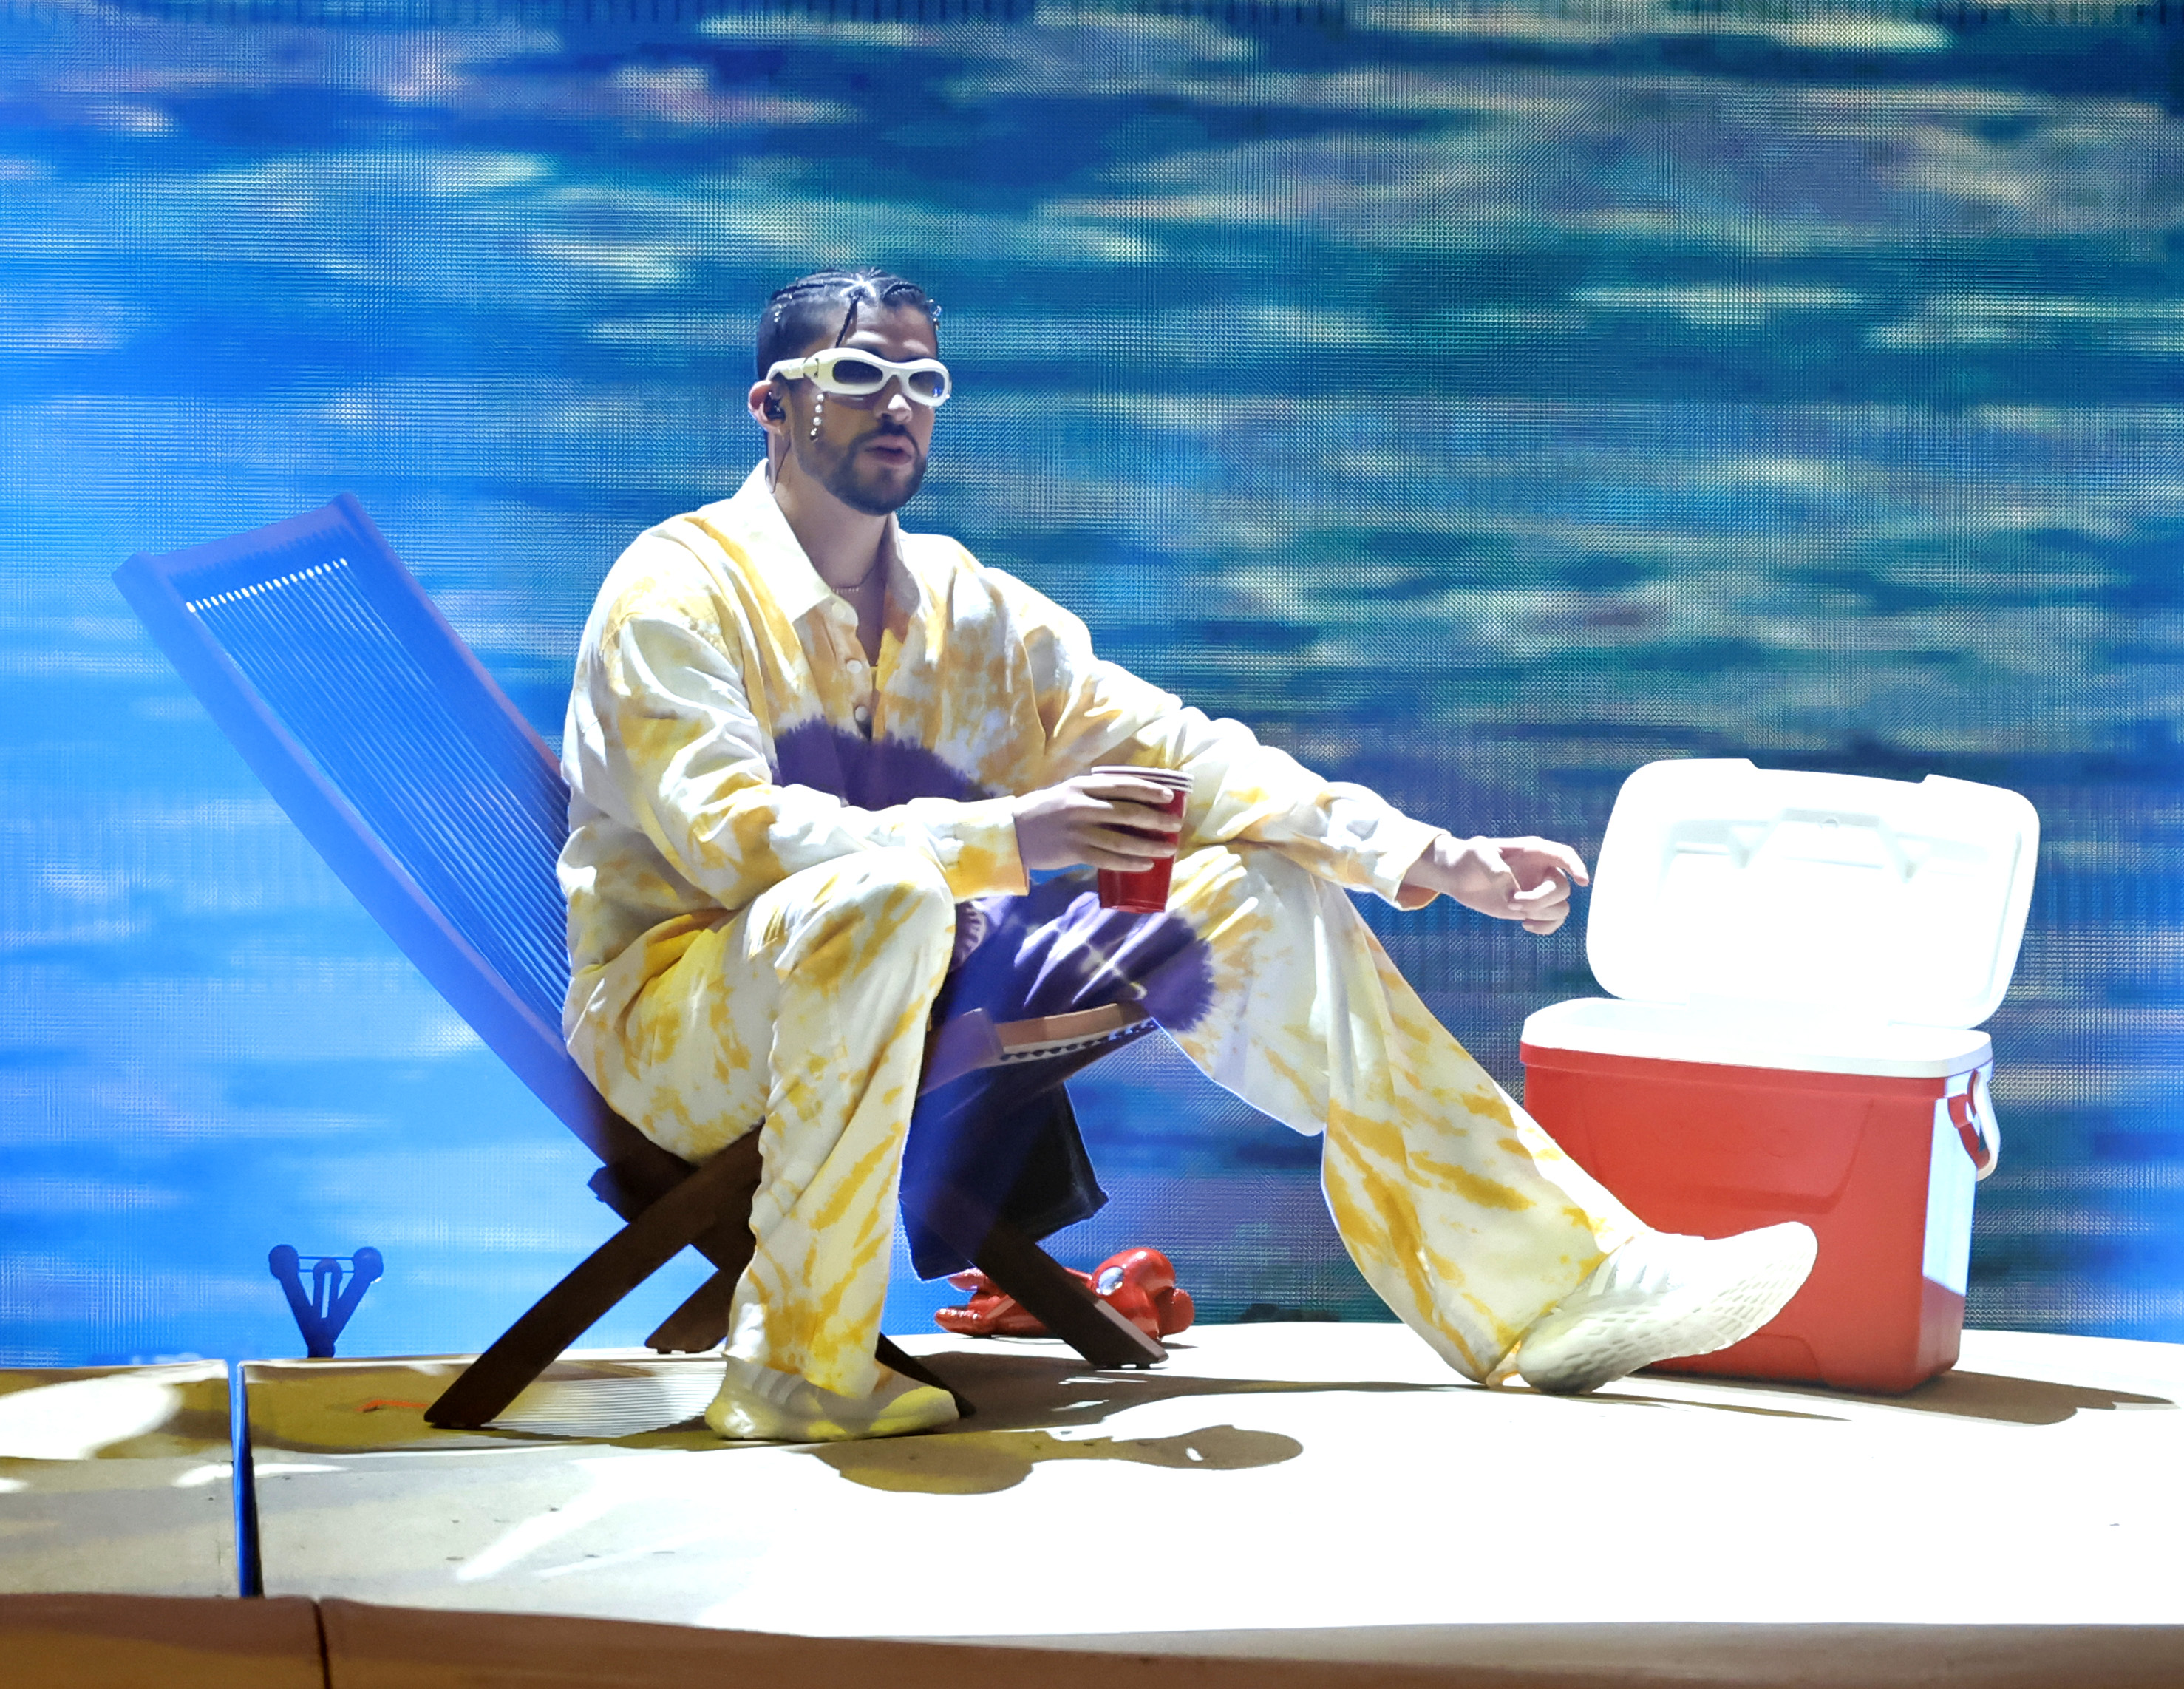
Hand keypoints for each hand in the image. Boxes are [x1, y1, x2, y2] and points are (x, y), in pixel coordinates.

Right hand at [1012, 772, 1183, 872]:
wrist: (1011, 832)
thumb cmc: (1043, 811)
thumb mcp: (1067, 791)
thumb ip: (1094, 793)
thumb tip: (1130, 799)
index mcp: (1081, 785)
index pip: (1122, 785)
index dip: (1148, 790)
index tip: (1170, 796)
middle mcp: (1081, 805)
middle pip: (1127, 812)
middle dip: (1155, 819)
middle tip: (1176, 825)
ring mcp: (1077, 829)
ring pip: (1120, 839)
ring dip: (1148, 845)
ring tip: (1168, 850)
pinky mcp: (1073, 852)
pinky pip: (1107, 859)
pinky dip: (1129, 863)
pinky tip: (1145, 865)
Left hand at [1403, 834, 1588, 934]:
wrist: (1458, 875)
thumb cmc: (1469, 856)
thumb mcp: (1477, 853)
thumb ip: (1494, 866)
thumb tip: (1511, 888)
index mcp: (1533, 851)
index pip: (1564, 855)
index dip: (1576, 866)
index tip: (1582, 881)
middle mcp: (1541, 871)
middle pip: (1561, 889)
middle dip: (1539, 900)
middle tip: (1511, 901)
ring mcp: (1538, 890)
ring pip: (1561, 908)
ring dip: (1541, 914)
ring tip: (1514, 910)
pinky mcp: (1530, 908)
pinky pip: (1553, 921)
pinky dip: (1546, 928)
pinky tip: (1525, 925)